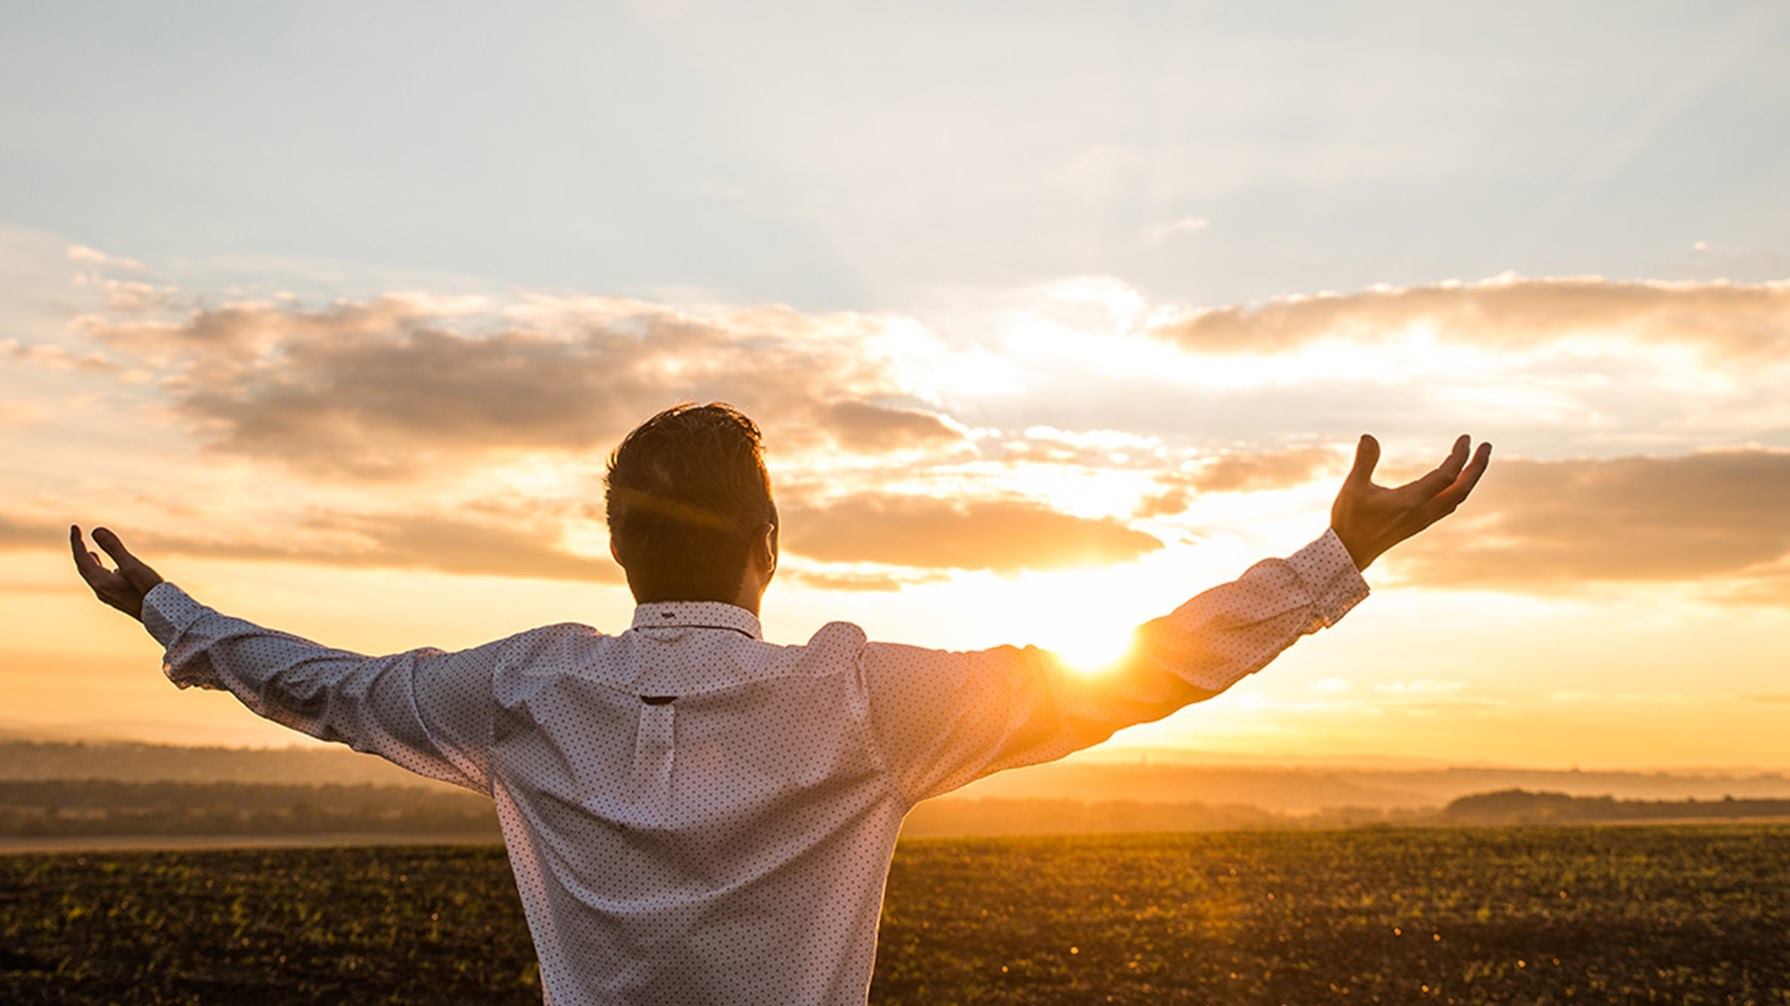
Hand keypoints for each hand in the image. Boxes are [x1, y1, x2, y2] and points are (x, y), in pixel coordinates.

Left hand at [70, 525, 163, 620]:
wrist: (162, 613)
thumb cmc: (148, 589)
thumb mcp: (131, 565)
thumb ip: (113, 548)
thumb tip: (95, 530)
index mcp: (100, 581)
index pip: (81, 558)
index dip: (76, 541)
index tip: (75, 526)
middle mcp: (100, 590)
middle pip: (83, 567)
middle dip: (79, 550)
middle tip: (78, 534)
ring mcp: (108, 596)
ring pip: (92, 575)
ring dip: (87, 562)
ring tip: (89, 552)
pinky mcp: (117, 599)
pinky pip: (100, 581)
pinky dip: (99, 570)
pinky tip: (110, 569)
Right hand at [1329, 434, 1491, 570]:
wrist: (1349, 553)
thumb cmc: (1350, 520)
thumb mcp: (1353, 488)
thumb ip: (1364, 462)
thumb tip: (1369, 436)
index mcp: (1412, 502)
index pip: (1447, 476)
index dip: (1459, 456)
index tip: (1466, 438)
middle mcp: (1423, 512)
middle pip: (1462, 489)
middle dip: (1477, 466)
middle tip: (1487, 446)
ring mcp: (1424, 520)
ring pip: (1457, 498)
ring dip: (1470, 478)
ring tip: (1475, 461)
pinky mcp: (1420, 524)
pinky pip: (1449, 505)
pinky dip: (1458, 490)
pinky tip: (1455, 483)